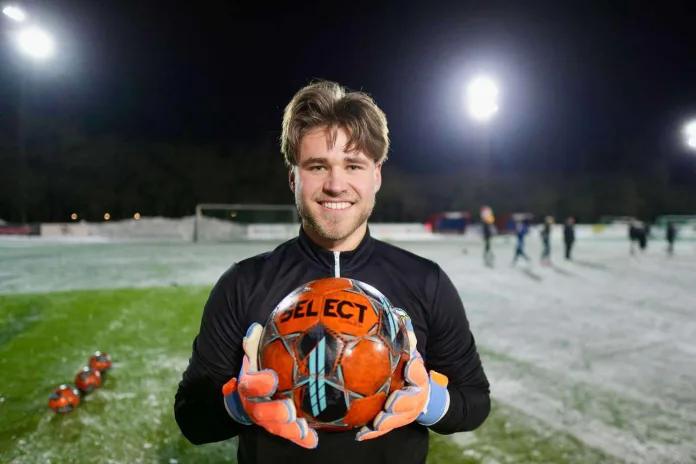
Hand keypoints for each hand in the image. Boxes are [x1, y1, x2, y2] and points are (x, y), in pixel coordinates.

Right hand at [222, 323, 317, 448]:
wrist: (256, 386)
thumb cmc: (262, 363)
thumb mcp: (258, 350)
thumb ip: (256, 342)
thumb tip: (256, 328)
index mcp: (249, 383)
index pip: (249, 385)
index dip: (258, 384)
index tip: (272, 379)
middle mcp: (254, 403)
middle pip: (260, 412)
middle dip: (273, 412)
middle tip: (289, 410)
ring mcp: (266, 417)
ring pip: (273, 426)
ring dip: (287, 429)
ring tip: (301, 428)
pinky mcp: (279, 425)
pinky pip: (288, 434)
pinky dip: (300, 438)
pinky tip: (312, 439)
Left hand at [355, 313, 449, 440]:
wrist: (419, 391)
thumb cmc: (406, 365)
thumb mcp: (406, 350)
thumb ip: (404, 337)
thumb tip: (397, 315)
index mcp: (418, 378)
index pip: (421, 374)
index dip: (417, 370)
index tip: (410, 365)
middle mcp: (415, 396)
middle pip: (413, 402)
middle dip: (403, 403)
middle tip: (391, 403)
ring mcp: (406, 411)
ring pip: (399, 419)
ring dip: (388, 422)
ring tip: (376, 423)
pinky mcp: (394, 421)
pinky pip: (384, 429)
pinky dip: (373, 432)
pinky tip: (359, 434)